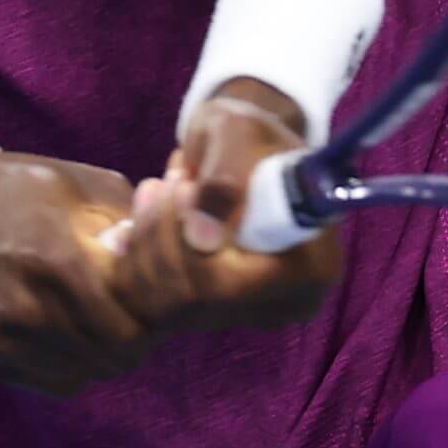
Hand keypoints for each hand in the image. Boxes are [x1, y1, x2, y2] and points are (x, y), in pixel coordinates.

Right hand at [0, 152, 152, 396]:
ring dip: (98, 354)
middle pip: (113, 357)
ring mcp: (4, 339)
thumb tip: (167, 250)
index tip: (150, 304)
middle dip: (131, 339)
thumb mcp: (74, 184)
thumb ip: (126, 218)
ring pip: (84, 375)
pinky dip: (66, 365)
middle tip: (128, 318)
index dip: (152, 320)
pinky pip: (50, 382)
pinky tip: (62, 333)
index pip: (132, 327)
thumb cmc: (11, 192)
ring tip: (94, 323)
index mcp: (60, 262)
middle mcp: (31, 309)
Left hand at [102, 78, 342, 330]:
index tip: (183, 186)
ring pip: (165, 304)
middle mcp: (282, 304)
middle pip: (194, 298)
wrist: (247, 150)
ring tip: (159, 188)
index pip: (232, 285)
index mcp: (310, 267)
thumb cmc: (253, 135)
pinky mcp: (210, 313)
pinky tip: (140, 219)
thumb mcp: (240, 134)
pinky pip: (153, 304)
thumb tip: (201, 240)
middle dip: (162, 234)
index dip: (189, 240)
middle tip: (168, 181)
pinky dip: (136, 258)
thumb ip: (224, 179)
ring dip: (145, 240)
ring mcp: (246, 314)